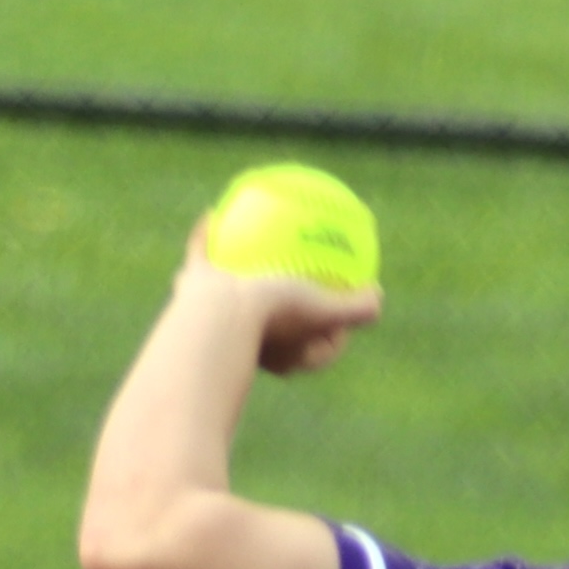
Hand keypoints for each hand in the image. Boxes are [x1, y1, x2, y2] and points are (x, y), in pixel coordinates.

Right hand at [176, 243, 382, 378]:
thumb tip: (377, 298)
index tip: (345, 318)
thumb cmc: (274, 317)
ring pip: (226, 296)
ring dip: (236, 275)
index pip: (315, 350)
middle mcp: (245, 340)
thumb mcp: (323, 312)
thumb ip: (353, 309)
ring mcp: (213, 317)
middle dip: (280, 311)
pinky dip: (205, 239)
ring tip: (244, 246)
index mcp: (280, 355)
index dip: (333, 337)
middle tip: (295, 285)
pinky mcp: (191, 291)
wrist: (215, 318)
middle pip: (270, 327)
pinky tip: (211, 214)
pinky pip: (201, 259)